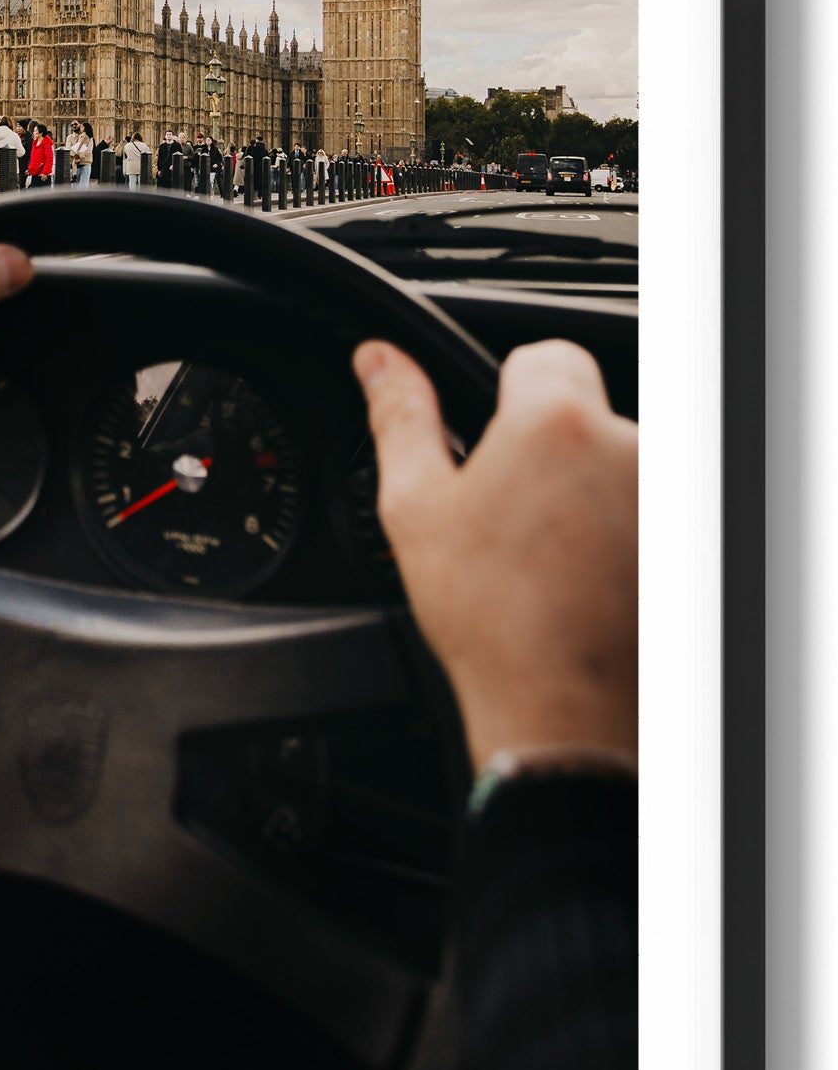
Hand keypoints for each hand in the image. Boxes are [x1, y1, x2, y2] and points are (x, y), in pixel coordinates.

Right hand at [352, 338, 636, 769]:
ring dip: (592, 494)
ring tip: (554, 561)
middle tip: (514, 516)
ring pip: (619, 466)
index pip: (545, 356)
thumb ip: (401, 417)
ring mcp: (669, 496)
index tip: (497, 442)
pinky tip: (591, 580)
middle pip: (585, 416)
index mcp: (557, 421)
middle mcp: (631, 446)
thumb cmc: (492, 619)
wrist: (565, 712)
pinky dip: (625, 533)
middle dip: (551, 452)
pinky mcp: (690, 540)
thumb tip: (378, 360)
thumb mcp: (417, 508)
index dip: (510, 393)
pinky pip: (648, 512)